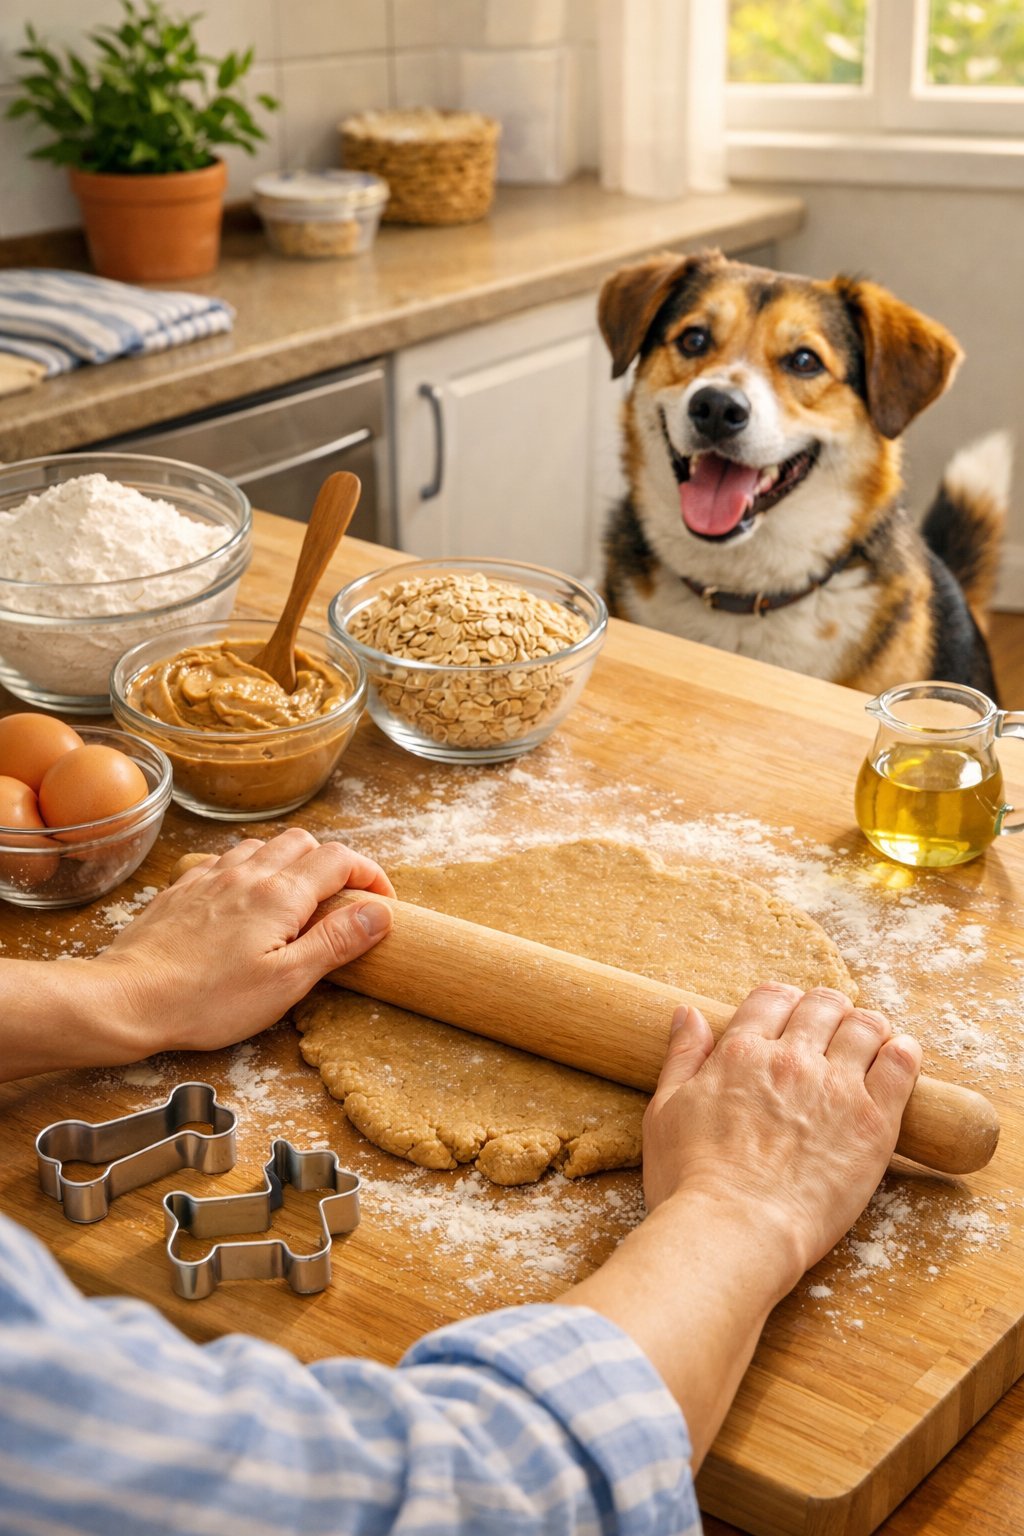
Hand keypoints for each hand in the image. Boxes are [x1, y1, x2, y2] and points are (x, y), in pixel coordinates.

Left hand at [94, 829, 394, 1055]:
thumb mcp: (287, 982)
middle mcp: (247, 874)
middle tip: (342, 901)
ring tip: (296, 899)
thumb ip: (336, 941)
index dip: (369, 875)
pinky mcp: (183, 890)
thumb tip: (378, 913)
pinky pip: (225, 862)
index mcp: (279, 895)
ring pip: (262, 846)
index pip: (339, 860)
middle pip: (303, 842)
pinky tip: (243, 901)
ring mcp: (211, 878)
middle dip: (332, 864)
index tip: (381, 902)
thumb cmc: (207, 1000)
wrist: (129, 999)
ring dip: (289, 863)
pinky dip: (249, 870)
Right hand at [642, 983, 921, 1286]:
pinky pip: (902, 1066)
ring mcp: (836, 1088)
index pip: (771, 998)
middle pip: (821, 1005)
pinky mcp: (874, 1122)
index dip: (782, 1001)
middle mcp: (791, 1059)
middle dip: (826, 1009)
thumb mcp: (664, 1111)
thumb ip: (681, 1057)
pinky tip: (898, 1056)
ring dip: (866, 1027)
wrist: (735, 1232)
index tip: (789, 1014)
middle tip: (830, 1028)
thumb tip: (688, 1013)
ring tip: (867, 1043)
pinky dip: (903, 1053)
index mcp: (740, 1053)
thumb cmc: (691, 1183)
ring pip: (866, 1027)